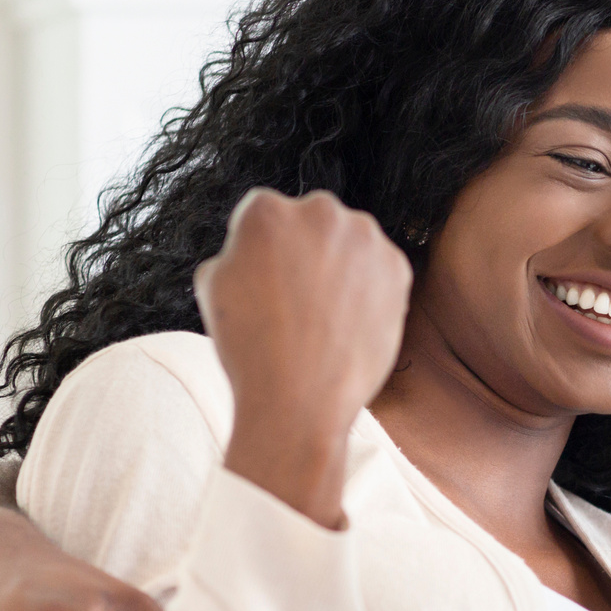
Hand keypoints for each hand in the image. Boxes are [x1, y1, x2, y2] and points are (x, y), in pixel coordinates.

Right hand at [197, 188, 411, 528]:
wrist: (299, 399)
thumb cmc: (249, 347)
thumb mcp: (213, 285)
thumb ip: (236, 250)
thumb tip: (254, 247)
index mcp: (266, 210)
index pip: (265, 214)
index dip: (262, 251)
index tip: (265, 281)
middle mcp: (319, 211)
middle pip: (311, 222)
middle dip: (305, 251)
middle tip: (297, 299)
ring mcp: (364, 238)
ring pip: (349, 243)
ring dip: (340, 266)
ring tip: (325, 316)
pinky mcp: (397, 266)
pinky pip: (379, 269)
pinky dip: (369, 289)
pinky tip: (349, 322)